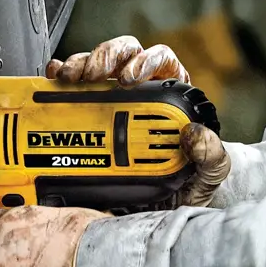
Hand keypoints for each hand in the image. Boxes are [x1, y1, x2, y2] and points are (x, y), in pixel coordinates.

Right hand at [46, 34, 230, 206]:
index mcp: (172, 98)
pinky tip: (53, 80)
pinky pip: (74, 88)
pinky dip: (60, 79)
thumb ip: (211, 157)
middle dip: (106, 56)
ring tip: (68, 77)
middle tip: (93, 75)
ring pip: (96, 66)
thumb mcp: (207, 176)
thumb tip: (194, 133)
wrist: (155, 211)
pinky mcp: (88, 113)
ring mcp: (112, 101)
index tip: (128, 79)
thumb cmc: (185, 186)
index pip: (161, 61)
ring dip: (80, 64)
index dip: (144, 61)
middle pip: (124, 54)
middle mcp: (141, 92)